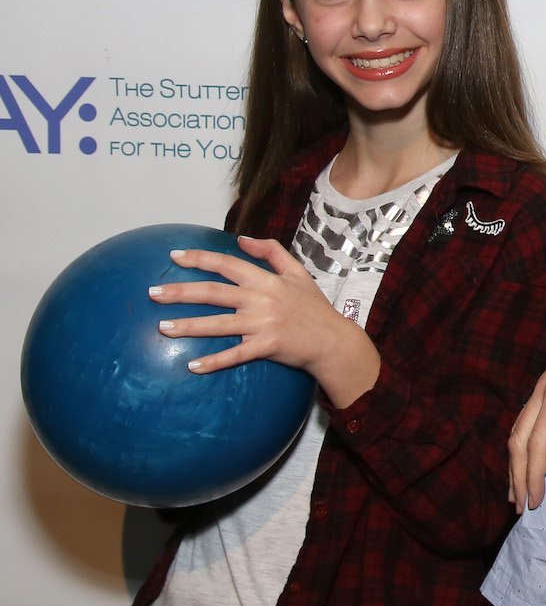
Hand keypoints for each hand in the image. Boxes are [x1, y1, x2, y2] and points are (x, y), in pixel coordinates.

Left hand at [150, 237, 378, 407]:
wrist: (333, 340)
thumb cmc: (314, 307)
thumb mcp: (298, 273)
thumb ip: (272, 252)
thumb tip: (242, 239)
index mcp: (266, 280)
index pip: (227, 264)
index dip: (199, 259)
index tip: (174, 256)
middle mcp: (261, 300)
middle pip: (213, 293)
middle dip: (180, 292)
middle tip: (152, 293)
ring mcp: (262, 325)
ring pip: (218, 324)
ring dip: (188, 326)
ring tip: (162, 328)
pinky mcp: (266, 347)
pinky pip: (235, 355)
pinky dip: (214, 362)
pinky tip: (192, 365)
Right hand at [507, 304, 545, 511]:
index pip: (539, 444)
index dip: (535, 475)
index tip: (536, 500)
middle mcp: (542, 393)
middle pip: (518, 441)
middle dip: (517, 476)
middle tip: (520, 506)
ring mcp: (540, 389)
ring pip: (516, 431)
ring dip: (514, 463)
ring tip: (516, 492)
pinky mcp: (544, 387)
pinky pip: (524, 422)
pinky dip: (521, 446)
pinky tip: (524, 460)